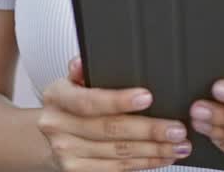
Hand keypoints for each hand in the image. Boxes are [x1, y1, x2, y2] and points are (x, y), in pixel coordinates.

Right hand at [37, 57, 192, 170]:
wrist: (45, 139)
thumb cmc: (67, 106)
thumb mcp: (70, 83)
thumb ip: (81, 71)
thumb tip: (82, 61)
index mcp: (57, 97)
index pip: (89, 100)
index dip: (118, 100)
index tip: (147, 97)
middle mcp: (59, 126)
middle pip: (110, 129)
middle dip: (149, 130)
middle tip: (177, 128)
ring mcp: (67, 152)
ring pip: (118, 152)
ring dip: (153, 150)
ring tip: (178, 145)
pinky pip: (117, 169)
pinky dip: (144, 163)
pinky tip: (161, 157)